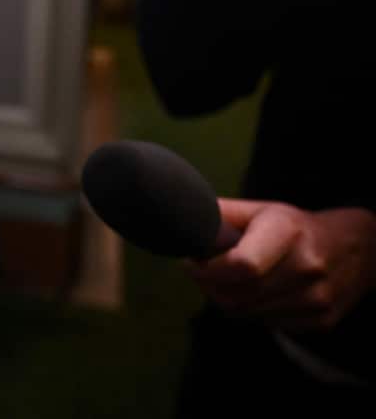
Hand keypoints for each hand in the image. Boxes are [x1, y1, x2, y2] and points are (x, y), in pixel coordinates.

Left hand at [186, 199, 375, 331]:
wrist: (352, 249)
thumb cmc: (293, 227)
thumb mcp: (259, 209)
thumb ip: (219, 214)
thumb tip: (181, 221)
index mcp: (287, 231)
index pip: (242, 266)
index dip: (208, 270)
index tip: (192, 262)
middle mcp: (307, 266)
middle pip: (238, 295)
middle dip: (208, 285)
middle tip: (201, 272)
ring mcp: (318, 297)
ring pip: (247, 314)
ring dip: (226, 299)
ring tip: (226, 280)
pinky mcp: (321, 321)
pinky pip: (266, 325)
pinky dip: (250, 311)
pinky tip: (254, 292)